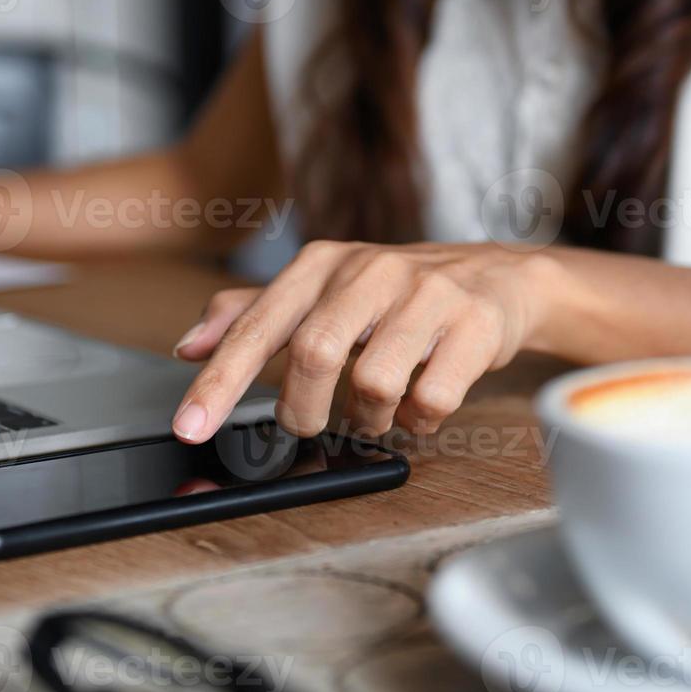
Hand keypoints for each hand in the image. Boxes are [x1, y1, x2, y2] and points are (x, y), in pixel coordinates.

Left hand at [170, 241, 550, 442]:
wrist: (502, 277)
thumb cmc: (398, 293)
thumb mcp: (322, 291)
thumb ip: (253, 315)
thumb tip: (189, 346)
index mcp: (322, 264)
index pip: (258, 326)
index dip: (219, 381)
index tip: (189, 427)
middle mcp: (371, 270)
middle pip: (313, 353)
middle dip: (302, 409)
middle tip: (307, 426)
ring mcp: (427, 294)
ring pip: (374, 382)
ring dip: (367, 420)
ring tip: (375, 414)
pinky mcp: (475, 324)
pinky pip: (432, 399)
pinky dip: (418, 422)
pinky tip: (419, 409)